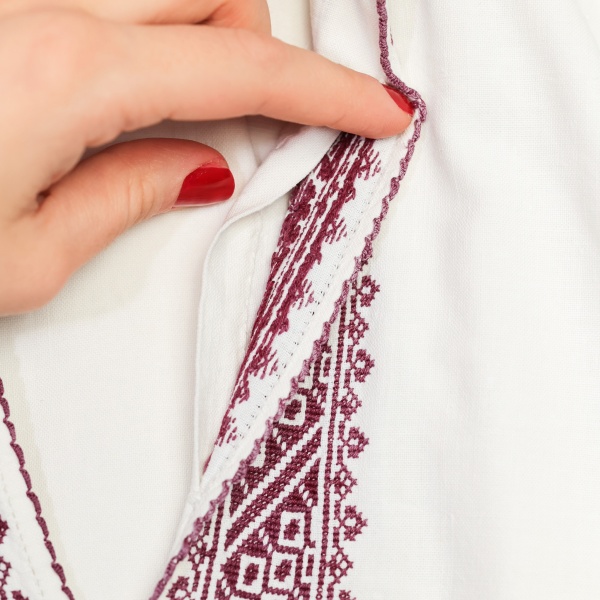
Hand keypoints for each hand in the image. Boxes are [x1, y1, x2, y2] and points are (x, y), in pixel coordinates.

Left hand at [0, 0, 413, 314]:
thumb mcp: (28, 259)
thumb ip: (125, 198)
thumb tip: (202, 168)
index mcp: (65, 75)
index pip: (240, 69)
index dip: (326, 91)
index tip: (380, 111)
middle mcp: (38, 7)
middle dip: (258, 42)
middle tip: (250, 114)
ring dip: (199, 25)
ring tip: (186, 99)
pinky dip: (142, 29)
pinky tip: (123, 85)